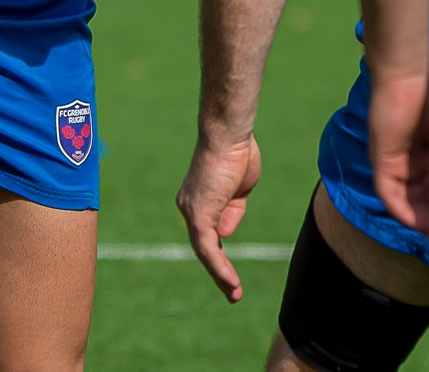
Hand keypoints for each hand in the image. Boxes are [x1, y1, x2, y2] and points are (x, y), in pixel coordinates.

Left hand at [176, 133, 262, 303]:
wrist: (229, 136)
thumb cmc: (237, 154)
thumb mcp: (239, 189)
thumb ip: (232, 210)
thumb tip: (226, 235)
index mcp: (199, 200)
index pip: (207, 234)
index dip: (219, 254)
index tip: (231, 272)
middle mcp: (189, 207)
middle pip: (203, 247)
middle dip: (218, 270)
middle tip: (232, 291)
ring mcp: (192, 211)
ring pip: (205, 251)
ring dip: (220, 275)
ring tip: (234, 293)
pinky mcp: (198, 214)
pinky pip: (209, 247)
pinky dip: (220, 266)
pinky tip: (230, 281)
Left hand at [367, 62, 428, 247]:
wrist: (410, 73)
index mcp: (419, 151)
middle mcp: (402, 160)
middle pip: (418, 200)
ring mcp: (389, 160)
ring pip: (405, 201)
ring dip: (423, 222)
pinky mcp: (381, 158)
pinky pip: (389, 191)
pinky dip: (402, 209)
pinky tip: (419, 225)